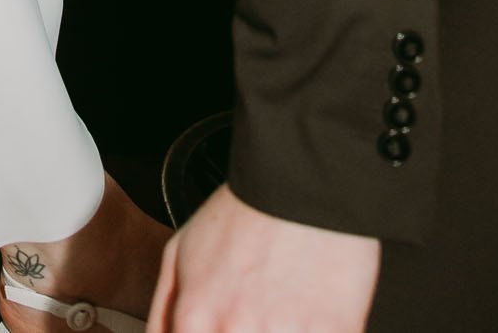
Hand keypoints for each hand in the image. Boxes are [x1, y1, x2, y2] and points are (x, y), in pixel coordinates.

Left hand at [150, 185, 378, 332]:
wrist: (302, 180)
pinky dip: (315, 330)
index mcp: (195, 318)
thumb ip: (163, 315)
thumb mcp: (180, 252)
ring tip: (279, 311)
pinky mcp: (334, 331)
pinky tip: (307, 314)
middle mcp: (235, 331)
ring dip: (275, 332)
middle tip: (248, 320)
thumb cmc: (244, 213)